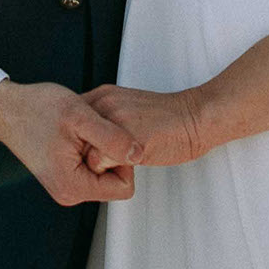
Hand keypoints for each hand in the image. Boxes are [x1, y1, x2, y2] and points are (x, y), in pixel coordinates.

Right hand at [0, 80, 137, 205]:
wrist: (8, 108)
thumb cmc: (35, 109)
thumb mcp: (81, 117)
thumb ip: (113, 138)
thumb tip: (139, 153)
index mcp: (73, 186)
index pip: (124, 188)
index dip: (123, 158)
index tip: (107, 137)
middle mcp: (69, 192)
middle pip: (115, 181)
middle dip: (111, 154)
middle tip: (90, 130)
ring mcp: (66, 185)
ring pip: (105, 172)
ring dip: (100, 149)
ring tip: (80, 130)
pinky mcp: (64, 175)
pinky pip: (92, 166)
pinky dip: (90, 148)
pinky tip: (76, 132)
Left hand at [83, 84, 212, 167]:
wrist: (196, 118)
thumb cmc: (168, 121)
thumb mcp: (129, 113)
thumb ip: (107, 122)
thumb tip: (88, 143)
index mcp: (103, 97)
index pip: (72, 126)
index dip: (80, 145)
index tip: (91, 154)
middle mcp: (103, 103)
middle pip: (73, 140)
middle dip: (84, 156)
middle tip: (107, 164)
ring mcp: (113, 118)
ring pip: (83, 152)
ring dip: (98, 165)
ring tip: (120, 164)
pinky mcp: (124, 137)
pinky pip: (98, 162)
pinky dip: (111, 171)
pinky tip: (131, 166)